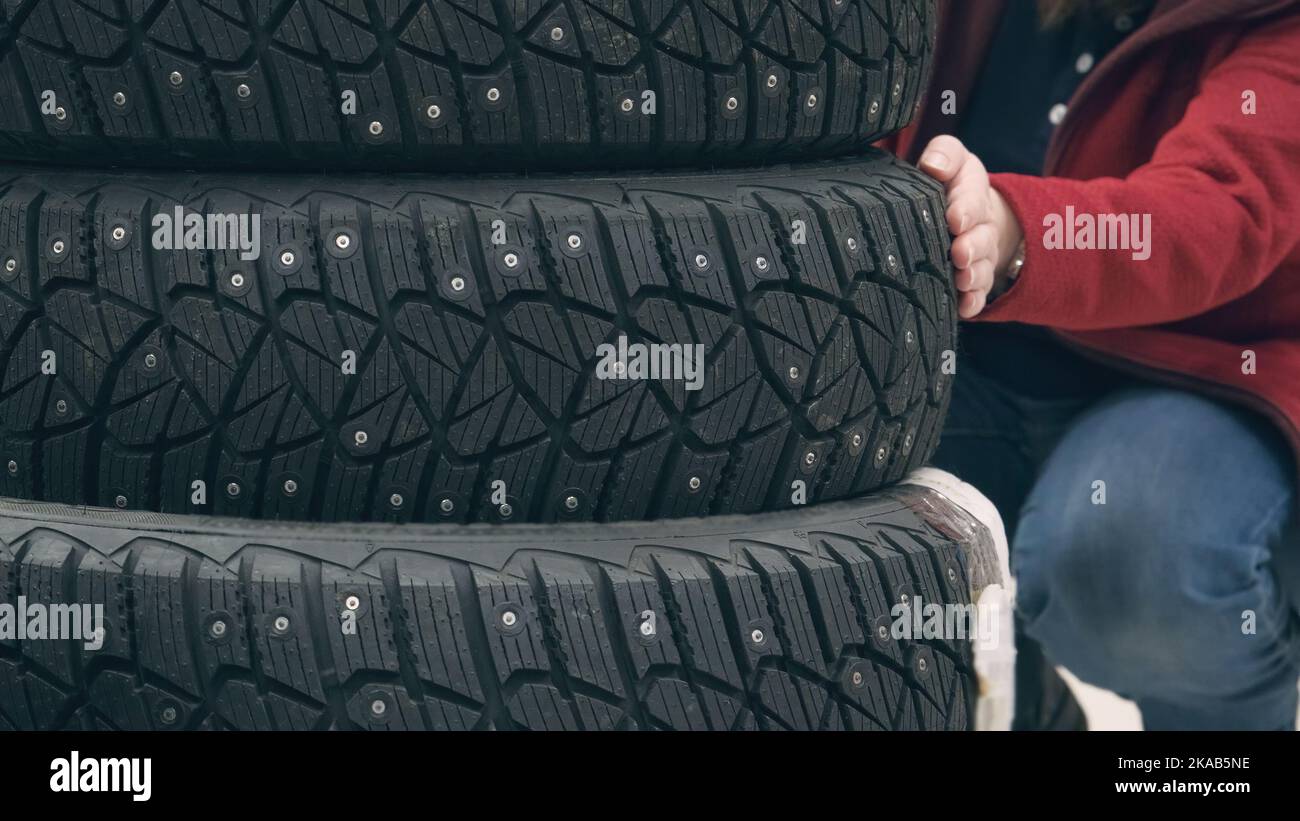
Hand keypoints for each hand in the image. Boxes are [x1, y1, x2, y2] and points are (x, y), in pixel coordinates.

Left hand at [918, 136, 1023, 317]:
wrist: (964, 214)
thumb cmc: (947, 185)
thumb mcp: (950, 160)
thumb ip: (944, 154)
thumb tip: (933, 165)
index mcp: (971, 193)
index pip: (972, 196)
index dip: (966, 208)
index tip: (954, 219)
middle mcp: (979, 226)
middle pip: (981, 238)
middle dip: (972, 246)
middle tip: (959, 253)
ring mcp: (978, 256)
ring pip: (980, 268)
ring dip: (973, 275)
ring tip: (962, 279)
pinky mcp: (973, 280)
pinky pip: (977, 294)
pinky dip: (972, 302)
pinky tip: (964, 307)